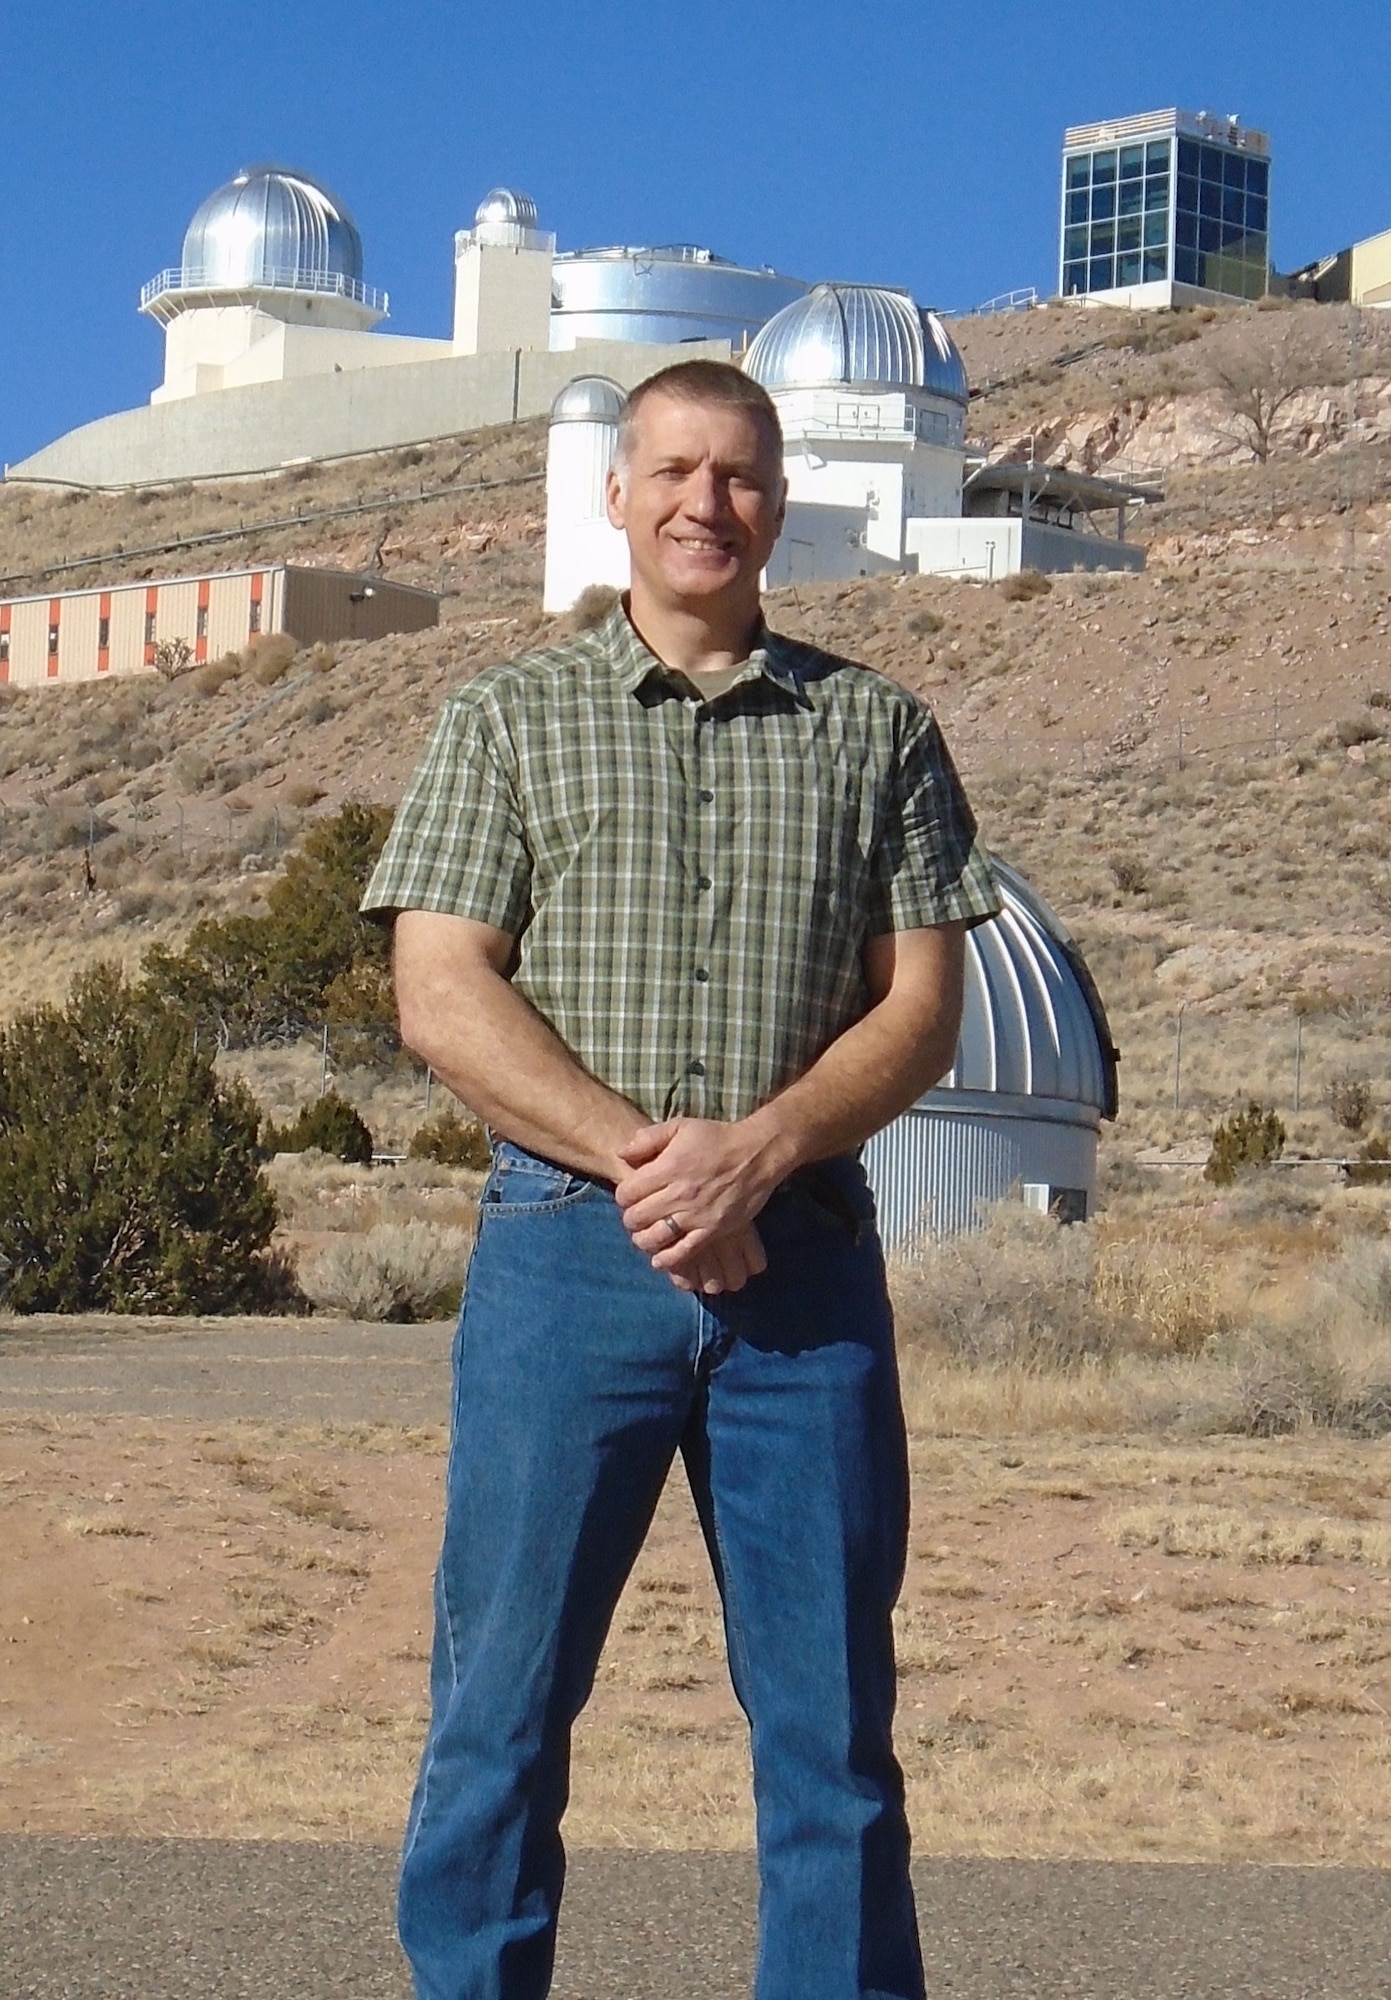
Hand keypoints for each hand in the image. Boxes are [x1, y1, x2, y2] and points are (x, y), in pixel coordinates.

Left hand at [615, 1116, 789, 1281]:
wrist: (757, 1153)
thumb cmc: (717, 1138)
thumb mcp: (680, 1126)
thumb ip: (648, 1138)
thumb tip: (621, 1153)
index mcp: (668, 1167)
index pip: (627, 1193)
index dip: (623, 1196)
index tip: (630, 1196)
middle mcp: (679, 1193)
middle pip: (636, 1218)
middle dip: (631, 1218)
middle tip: (636, 1216)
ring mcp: (696, 1214)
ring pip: (655, 1237)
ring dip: (643, 1239)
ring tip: (644, 1236)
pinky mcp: (713, 1230)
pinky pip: (683, 1252)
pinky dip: (667, 1259)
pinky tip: (659, 1259)